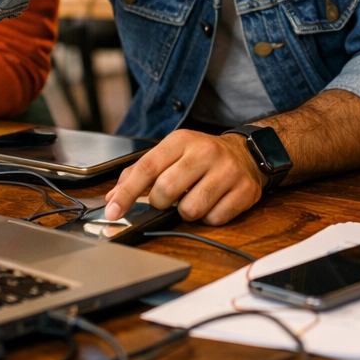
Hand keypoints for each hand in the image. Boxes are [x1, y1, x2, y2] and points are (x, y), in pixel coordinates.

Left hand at [104, 130, 266, 225]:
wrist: (246, 153)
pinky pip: (215, 219)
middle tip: (168, 199)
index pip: (147, 168)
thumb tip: (113, 199)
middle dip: (161, 203)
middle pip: (166, 191)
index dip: (127, 193)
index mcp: (182, 140)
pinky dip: (209, 218)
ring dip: (187, 212)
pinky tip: (214, 202)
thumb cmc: (201, 157)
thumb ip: (139, 173)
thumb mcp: (171, 153)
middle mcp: (206, 152)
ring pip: (191, 210)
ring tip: (194, 198)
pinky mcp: (245, 190)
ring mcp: (228, 171)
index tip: (113, 211)